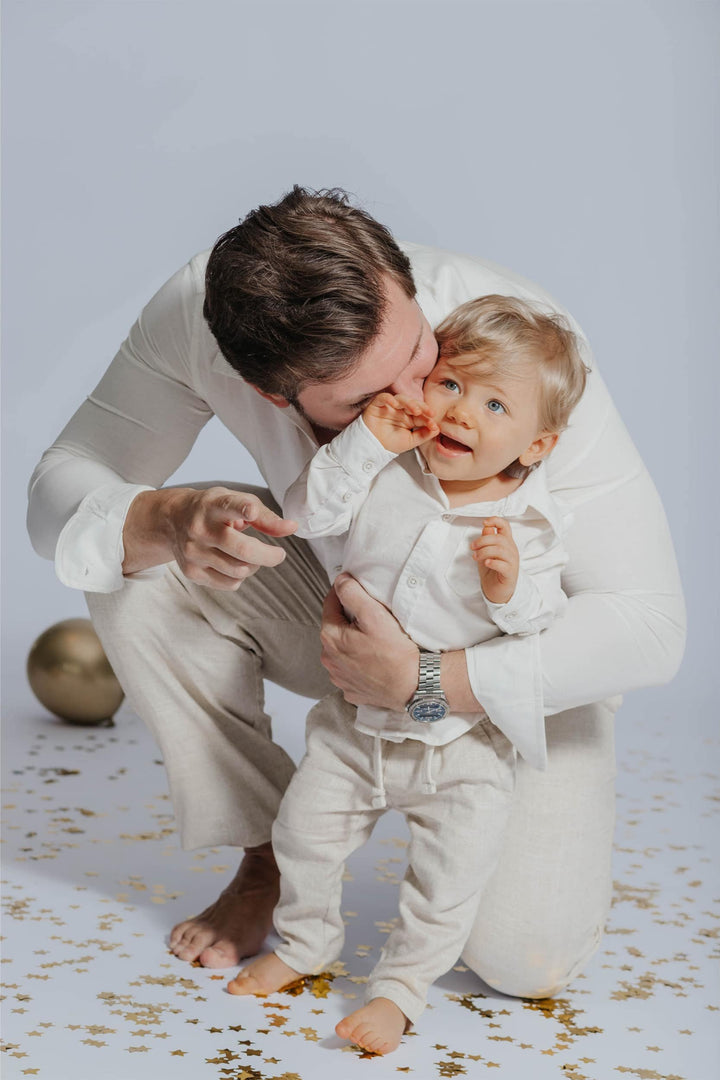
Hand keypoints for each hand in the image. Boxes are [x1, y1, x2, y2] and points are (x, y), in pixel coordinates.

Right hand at [122, 487, 296, 589]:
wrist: (173, 519)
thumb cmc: (213, 509)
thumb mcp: (237, 501)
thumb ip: (266, 516)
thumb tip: (292, 528)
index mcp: (213, 506)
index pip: (228, 506)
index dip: (242, 510)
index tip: (251, 512)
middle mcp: (200, 529)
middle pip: (242, 550)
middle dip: (269, 556)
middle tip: (279, 555)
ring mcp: (193, 553)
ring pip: (239, 570)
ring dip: (253, 566)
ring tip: (249, 555)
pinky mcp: (191, 572)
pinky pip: (230, 584)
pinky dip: (239, 577)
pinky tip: (233, 563)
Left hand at [320, 574, 418, 709]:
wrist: (413, 685)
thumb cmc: (394, 652)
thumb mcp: (373, 614)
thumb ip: (352, 593)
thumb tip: (340, 582)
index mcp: (330, 637)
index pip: (330, 604)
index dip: (343, 593)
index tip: (356, 591)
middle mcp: (329, 659)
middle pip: (335, 628)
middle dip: (348, 620)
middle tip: (370, 617)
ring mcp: (339, 677)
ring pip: (341, 651)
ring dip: (351, 643)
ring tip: (373, 641)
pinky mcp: (351, 690)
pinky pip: (350, 670)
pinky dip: (357, 663)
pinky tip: (373, 661)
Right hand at [363, 393, 438, 453]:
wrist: (372, 448)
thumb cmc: (390, 443)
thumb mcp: (410, 441)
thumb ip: (423, 435)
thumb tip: (437, 429)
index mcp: (410, 417)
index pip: (421, 414)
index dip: (428, 418)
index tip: (434, 426)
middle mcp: (401, 410)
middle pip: (413, 404)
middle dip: (422, 407)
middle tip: (430, 414)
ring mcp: (390, 406)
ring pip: (401, 399)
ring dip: (410, 403)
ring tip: (416, 410)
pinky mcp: (377, 405)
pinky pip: (383, 398)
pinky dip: (388, 399)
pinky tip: (394, 404)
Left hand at [470, 517, 518, 604]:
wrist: (496, 591)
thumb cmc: (492, 571)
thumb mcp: (486, 553)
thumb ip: (487, 540)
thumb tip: (486, 527)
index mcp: (506, 543)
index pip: (505, 526)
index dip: (496, 521)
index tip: (485, 522)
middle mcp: (511, 550)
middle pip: (500, 538)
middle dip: (483, 540)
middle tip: (472, 547)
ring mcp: (512, 562)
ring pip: (501, 550)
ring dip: (485, 551)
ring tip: (476, 557)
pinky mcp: (510, 573)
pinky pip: (504, 565)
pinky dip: (493, 562)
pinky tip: (486, 563)